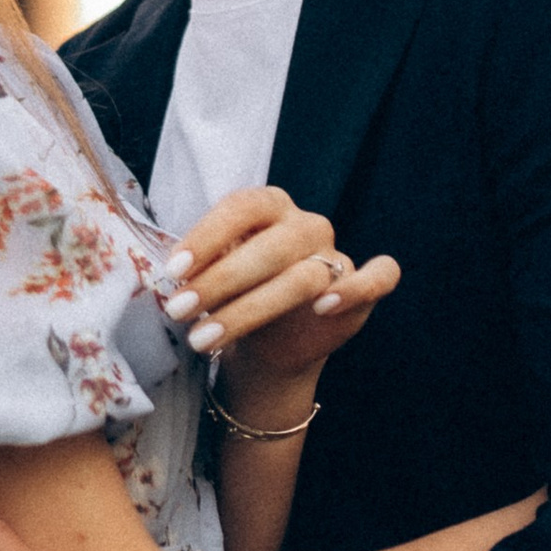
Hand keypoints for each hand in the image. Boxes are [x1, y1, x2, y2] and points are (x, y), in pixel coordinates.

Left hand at [162, 185, 400, 412]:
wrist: (272, 344)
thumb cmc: (237, 296)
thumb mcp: (213, 276)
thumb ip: (202, 267)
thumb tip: (171, 277)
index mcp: (268, 207)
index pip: (242, 206)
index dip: (208, 235)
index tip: (174, 270)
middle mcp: (304, 226)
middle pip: (270, 247)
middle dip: (221, 281)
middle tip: (179, 309)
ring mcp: (337, 255)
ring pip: (307, 276)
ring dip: (253, 309)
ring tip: (205, 338)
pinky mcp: (366, 287)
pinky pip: (379, 276)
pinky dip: (356, 288)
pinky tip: (323, 306)